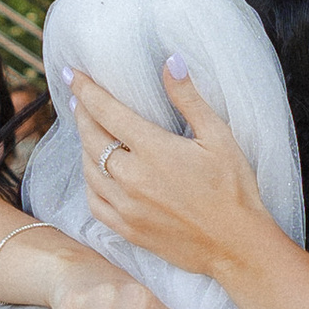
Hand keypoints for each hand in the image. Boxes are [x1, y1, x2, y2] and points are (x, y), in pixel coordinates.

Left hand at [72, 61, 266, 288]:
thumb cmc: (234, 189)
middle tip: (79, 99)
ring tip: (88, 132)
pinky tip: (94, 173)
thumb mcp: (219, 137)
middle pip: (91, 138)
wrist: (237, 246)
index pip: (107, 111)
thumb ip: (189, 99)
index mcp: (153, 150)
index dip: (86, 89)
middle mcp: (132, 177)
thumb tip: (170, 61)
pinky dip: (89, 182)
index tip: (71, 74)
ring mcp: (126, 207)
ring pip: (88, 169)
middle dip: (82, 114)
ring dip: (84, 147)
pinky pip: (94, 202)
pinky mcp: (127, 230)